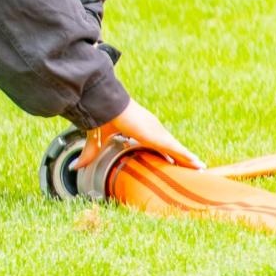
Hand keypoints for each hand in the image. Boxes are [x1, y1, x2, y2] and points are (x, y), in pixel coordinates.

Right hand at [73, 99, 204, 170]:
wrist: (107, 106)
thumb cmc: (103, 117)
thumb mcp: (98, 140)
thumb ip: (91, 153)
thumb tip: (75, 166)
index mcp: (140, 128)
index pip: (156, 142)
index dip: (164, 151)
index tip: (170, 160)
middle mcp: (153, 129)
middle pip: (170, 146)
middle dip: (180, 157)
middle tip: (192, 167)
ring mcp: (158, 133)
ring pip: (178, 150)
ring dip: (188, 159)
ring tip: (200, 169)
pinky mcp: (160, 138)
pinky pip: (179, 151)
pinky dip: (188, 159)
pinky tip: (198, 165)